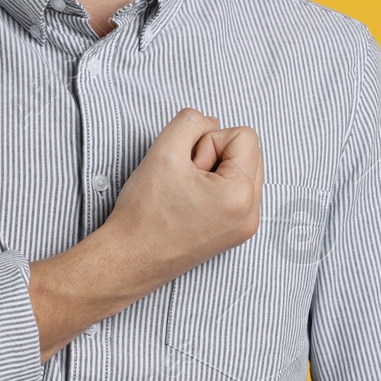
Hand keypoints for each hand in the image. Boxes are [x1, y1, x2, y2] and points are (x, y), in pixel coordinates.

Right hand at [104, 107, 264, 289]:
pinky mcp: (235, 233)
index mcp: (241, 194)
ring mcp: (245, 227)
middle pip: (248, 153)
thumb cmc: (144, 213)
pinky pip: (236, 192)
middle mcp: (252, 214)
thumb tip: (212, 121)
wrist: (129, 258)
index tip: (187, 167)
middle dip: (215, 156)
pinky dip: (214, 188)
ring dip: (214, 172)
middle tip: (186, 179)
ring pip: (241, 171)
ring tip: (186, 193)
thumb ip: (191, 121)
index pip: (245, 136)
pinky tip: (190, 202)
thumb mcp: (164, 149)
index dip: (209, 142)